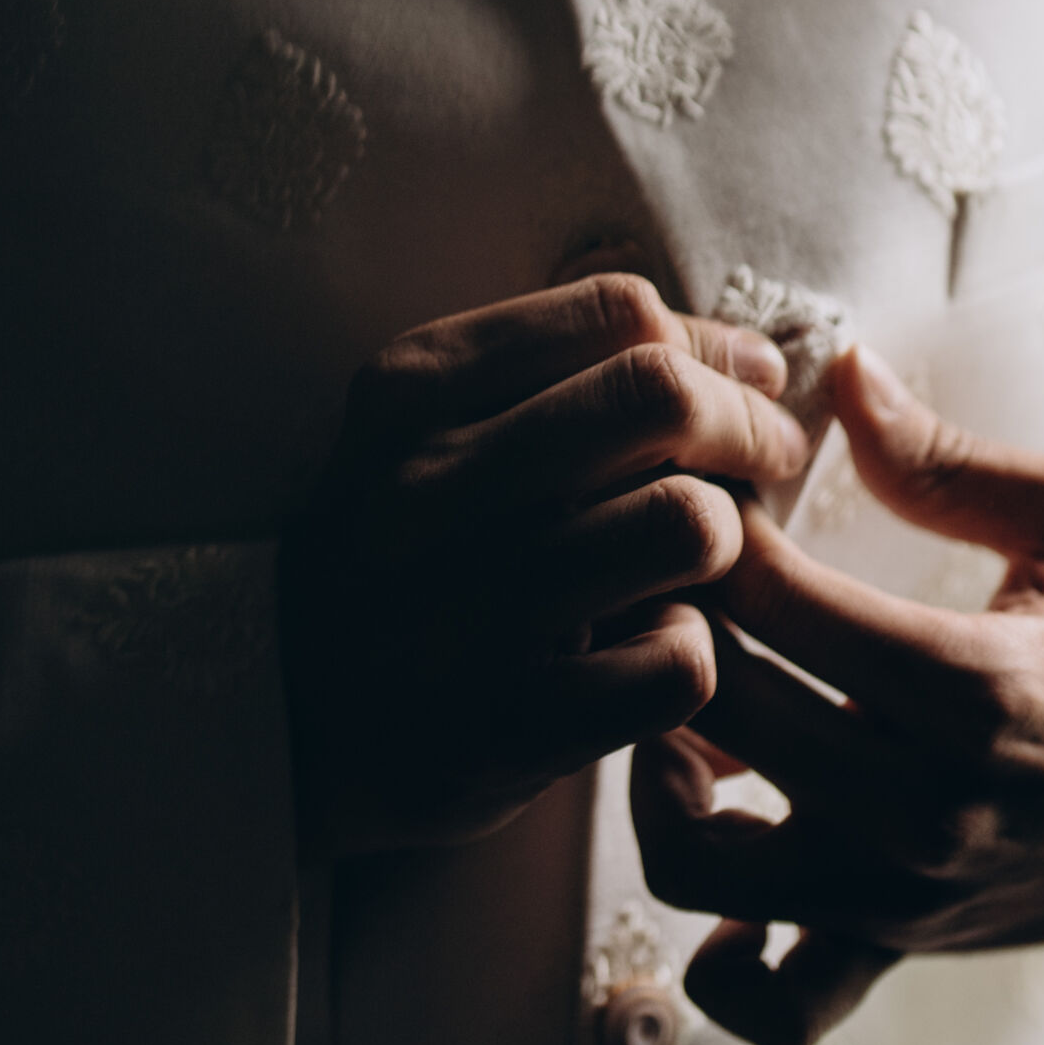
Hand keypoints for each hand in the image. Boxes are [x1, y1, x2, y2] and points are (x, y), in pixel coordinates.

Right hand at [279, 273, 810, 860]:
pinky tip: (649, 648)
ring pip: (688, 524)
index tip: (748, 384)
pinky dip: (690, 653)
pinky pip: (679, 663)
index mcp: (411, 388)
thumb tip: (754, 357)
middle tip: (765, 460)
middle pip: (663, 398)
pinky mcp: (502, 730)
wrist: (278, 712)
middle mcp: (427, 488)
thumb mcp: (435, 424)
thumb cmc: (404, 546)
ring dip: (724, 542)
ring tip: (695, 562)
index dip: (713, 346)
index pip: (619, 314)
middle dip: (747, 425)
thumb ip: (571, 370)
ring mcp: (460, 614)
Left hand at [631, 346, 1043, 1044]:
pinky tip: (718, 827)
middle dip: (656, 615)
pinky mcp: (893, 951)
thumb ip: (948, 453)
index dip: (702, 518)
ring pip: (696, 859)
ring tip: (673, 684)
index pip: (764, 595)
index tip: (701, 474)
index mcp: (973, 684)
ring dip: (651, 767)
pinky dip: (710, 934)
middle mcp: (924, 807)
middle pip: (708, 707)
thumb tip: (840, 371)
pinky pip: (766, 998)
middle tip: (658, 558)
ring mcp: (900, 895)